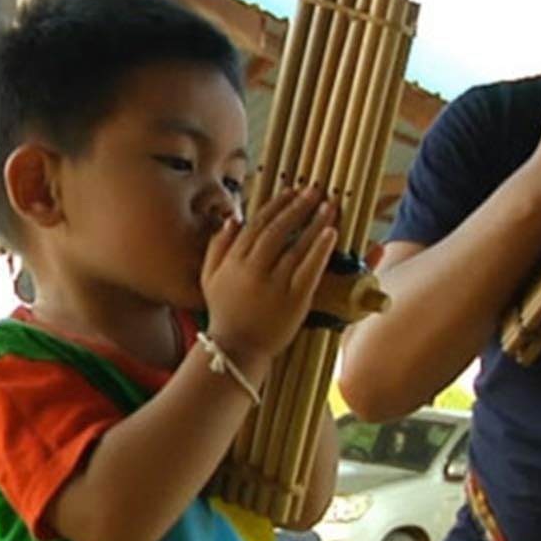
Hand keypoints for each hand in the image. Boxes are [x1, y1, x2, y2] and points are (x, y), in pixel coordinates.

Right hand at [200, 188, 337, 361]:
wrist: (235, 350)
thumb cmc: (224, 312)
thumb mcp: (209, 278)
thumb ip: (217, 246)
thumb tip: (233, 218)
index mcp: (233, 261)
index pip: (257, 224)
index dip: (276, 205)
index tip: (291, 191)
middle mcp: (252, 270)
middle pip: (278, 230)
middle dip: (297, 207)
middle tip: (314, 190)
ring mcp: (274, 286)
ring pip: (296, 246)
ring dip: (314, 223)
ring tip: (328, 206)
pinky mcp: (294, 301)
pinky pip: (309, 269)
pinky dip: (320, 249)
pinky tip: (331, 233)